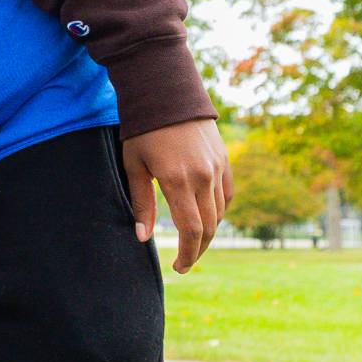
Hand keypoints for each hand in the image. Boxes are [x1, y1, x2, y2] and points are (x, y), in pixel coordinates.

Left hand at [122, 119, 231, 273]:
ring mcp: (217, 168)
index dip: (188, 254)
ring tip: (191, 243)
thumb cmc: (142, 129)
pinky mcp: (224, 160)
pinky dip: (218, 211)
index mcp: (178, 180)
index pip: (191, 230)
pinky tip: (205, 217)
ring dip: (208, 232)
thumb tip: (143, 237)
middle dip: (197, 250)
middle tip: (184, 263)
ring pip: (220, 213)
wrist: (167, 93)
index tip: (179, 267)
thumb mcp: (134, 166)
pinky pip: (227, 195)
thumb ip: (141, 203)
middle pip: (209, 227)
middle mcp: (203, 176)